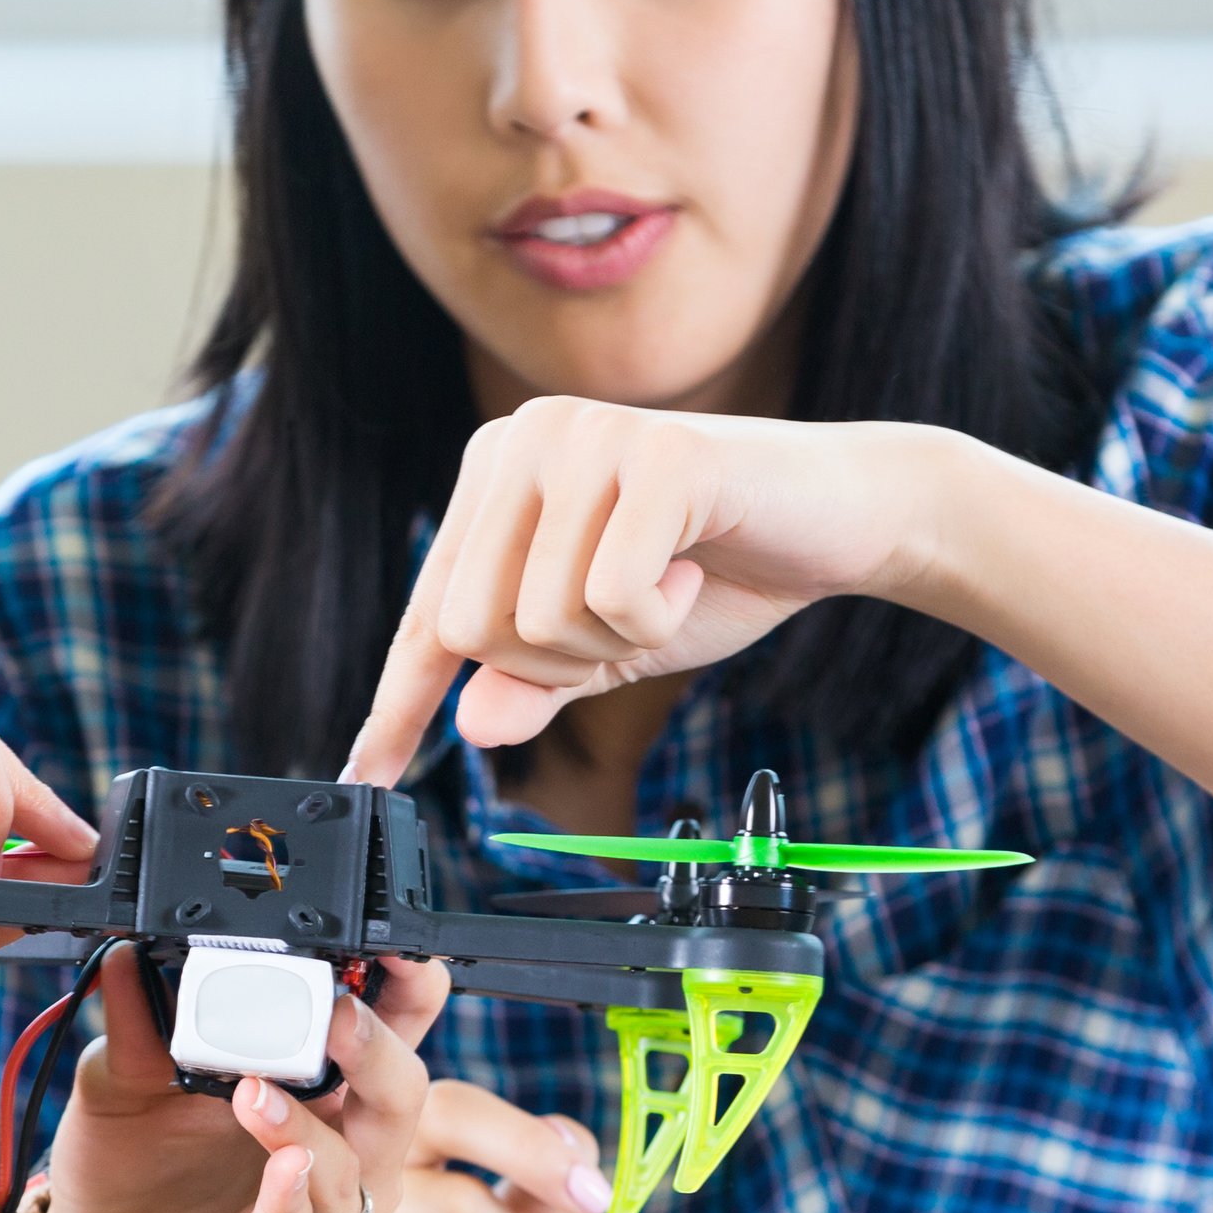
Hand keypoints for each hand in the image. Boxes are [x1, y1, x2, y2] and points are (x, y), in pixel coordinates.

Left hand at [24, 953, 448, 1212]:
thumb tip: (130, 957)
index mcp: (321, 1083)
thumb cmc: (127, 1174)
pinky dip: (290, 1204)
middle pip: (402, 1094)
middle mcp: (339, 1148)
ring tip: (252, 1093)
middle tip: (337, 1015)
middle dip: (379, 1051)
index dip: (410, 984)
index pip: (397, 1025)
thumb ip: (137, 1026)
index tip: (392, 949)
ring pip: (353, 1172)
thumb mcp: (123, 1084)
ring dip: (310, 1127)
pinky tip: (281, 1170)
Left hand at [343, 398, 957, 782]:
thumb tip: (471, 723)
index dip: (399, 703)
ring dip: (613, 642)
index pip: (428, 612)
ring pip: (534, 621)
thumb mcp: (609, 643)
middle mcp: (523, 436)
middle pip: (469, 627)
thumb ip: (536, 680)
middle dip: (552, 666)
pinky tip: (693, 568)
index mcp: (496, 472)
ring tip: (667, 586)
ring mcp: (584, 437)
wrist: (848, 518)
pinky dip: (659, 619)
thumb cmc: (723, 568)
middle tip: (626, 625)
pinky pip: (610, 599)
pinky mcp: (653, 455)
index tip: (364, 776)